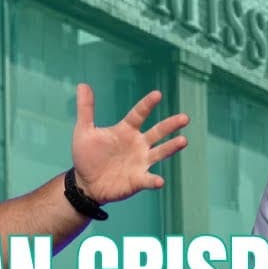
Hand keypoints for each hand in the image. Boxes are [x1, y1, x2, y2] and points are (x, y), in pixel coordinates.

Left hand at [70, 84, 188, 204]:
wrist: (85, 183)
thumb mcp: (84, 131)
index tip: (157, 94)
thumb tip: (82, 84)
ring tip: (183, 141)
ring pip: (160, 152)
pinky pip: (149, 179)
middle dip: (171, 125)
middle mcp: (138, 144)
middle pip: (158, 132)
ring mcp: (140, 162)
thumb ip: (86, 109)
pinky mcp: (138, 180)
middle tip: (185, 118)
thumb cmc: (87, 156)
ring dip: (171, 147)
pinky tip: (159, 181)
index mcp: (126, 130)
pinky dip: (154, 180)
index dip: (147, 104)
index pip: (139, 114)